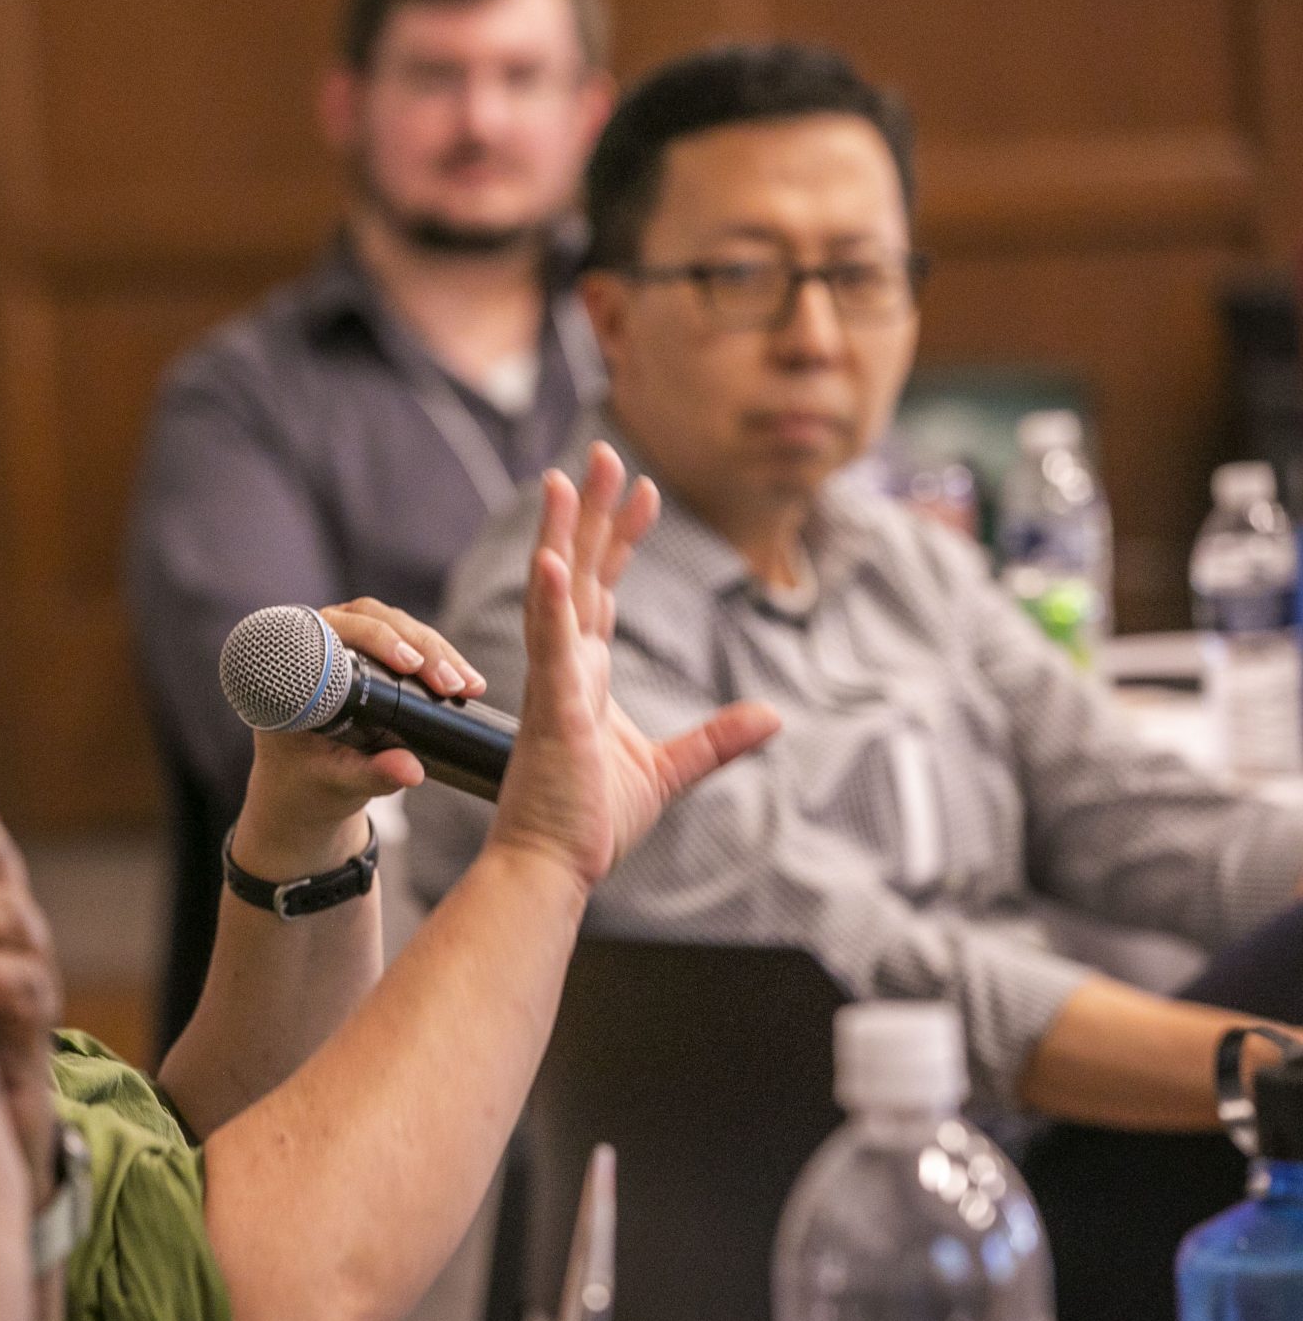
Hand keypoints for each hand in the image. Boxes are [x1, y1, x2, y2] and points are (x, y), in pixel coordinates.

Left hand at [227, 599, 484, 879]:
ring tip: (468, 685)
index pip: (335, 631)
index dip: (377, 641)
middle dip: (421, 648)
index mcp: (294, 661)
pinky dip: (441, 659)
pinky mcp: (374, 651)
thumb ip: (370, 774)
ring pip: (399, 626)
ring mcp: (348, 639)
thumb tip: (413, 772)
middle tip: (452, 684)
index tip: (411, 666)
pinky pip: (411, 642)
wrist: (303, 784)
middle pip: (375, 620)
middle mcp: (319, 639)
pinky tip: (467, 681)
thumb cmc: (306, 777)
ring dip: (438, 651)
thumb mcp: (336, 779)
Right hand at [488, 443, 781, 891]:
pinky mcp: (552, 710)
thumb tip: (770, 715)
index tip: (642, 489)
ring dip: (562, 533)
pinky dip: (550, 600)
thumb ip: (718, 740)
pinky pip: (550, 645)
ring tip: (565, 478)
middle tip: (601, 452)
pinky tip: (552, 559)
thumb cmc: (590, 824)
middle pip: (579, 572)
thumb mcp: (670, 773)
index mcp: (585, 677)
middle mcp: (565, 668)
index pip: (603, 590)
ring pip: (558, 591)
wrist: (554, 868)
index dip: (620, 537)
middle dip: (590, 511)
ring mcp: (555, 684)